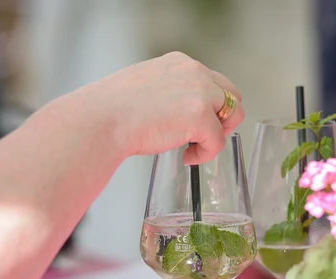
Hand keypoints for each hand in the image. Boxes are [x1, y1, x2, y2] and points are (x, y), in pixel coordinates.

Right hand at [71, 51, 244, 164]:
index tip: (196, 122)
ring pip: (234, 115)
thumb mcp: (145, 86)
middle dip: (222, 118)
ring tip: (194, 147)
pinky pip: (218, 142)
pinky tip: (187, 158)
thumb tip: (177, 111)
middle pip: (232, 95)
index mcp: (180, 63)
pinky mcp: (200, 117)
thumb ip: (168, 91)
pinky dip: (205, 154)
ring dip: (217, 134)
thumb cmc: (112, 110)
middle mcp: (194, 72)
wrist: (100, 120)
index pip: (213, 81)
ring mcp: (200, 93)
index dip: (210, 105)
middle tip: (201, 137)